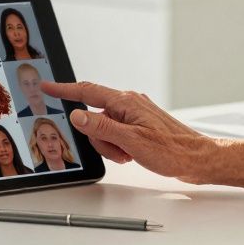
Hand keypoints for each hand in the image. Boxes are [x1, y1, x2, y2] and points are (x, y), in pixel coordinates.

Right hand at [40, 80, 243, 190]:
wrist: (197, 159)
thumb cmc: (171, 151)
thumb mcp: (131, 142)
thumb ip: (101, 128)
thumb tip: (78, 116)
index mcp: (126, 102)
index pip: (87, 92)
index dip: (64, 89)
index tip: (46, 85)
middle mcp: (129, 104)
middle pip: (94, 116)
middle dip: (98, 137)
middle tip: (117, 151)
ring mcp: (134, 115)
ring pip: (104, 128)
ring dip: (110, 145)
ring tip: (128, 155)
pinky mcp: (139, 126)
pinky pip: (116, 133)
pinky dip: (118, 146)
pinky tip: (132, 154)